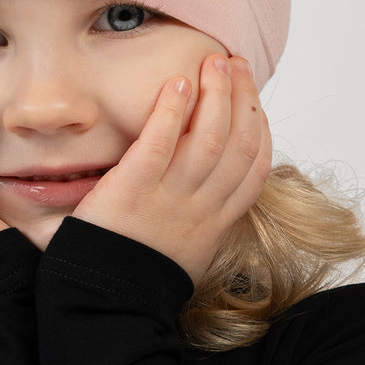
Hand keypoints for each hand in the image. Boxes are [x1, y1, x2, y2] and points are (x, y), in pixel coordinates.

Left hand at [71, 55, 271, 283]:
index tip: (254, 101)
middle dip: (242, 98)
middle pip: (238, 143)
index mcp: (215, 222)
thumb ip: (200, 217)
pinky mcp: (134, 188)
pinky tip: (177, 81)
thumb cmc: (136, 275)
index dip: (260, 127)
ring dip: (215, 93)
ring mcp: (170, 197)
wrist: (104, 304)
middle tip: (234, 64)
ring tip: (212, 61)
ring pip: (209, 137)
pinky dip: (173, 109)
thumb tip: (207, 189)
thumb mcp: (186, 250)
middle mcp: (201, 207)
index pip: (256, 168)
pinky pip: (161, 142)